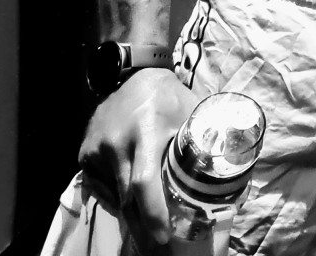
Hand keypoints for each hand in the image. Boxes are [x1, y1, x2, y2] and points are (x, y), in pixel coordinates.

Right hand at [79, 68, 198, 254]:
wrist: (134, 75)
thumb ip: (206, 143)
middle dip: (143, 224)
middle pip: (127, 198)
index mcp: (146, 131)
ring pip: (114, 195)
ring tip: (149, 220)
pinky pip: (102, 186)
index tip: (165, 237)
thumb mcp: (192, 115)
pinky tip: (131, 195)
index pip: (144, 182)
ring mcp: (96, 149)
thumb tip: (231, 174)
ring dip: (131, 210)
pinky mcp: (84, 154)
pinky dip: (118, 195)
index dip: (153, 213)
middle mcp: (116, 143)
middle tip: (161, 242)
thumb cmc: (170, 97)